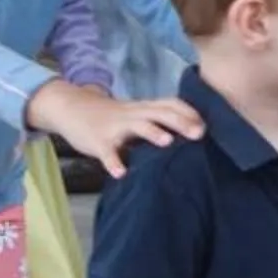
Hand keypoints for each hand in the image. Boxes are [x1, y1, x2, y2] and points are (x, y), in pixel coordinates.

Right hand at [28, 79, 204, 177]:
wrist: (71, 108)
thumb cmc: (110, 116)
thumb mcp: (134, 114)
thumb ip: (156, 121)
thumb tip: (188, 136)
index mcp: (143, 108)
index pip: (170, 103)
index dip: (189, 112)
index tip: (206, 125)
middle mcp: (132, 113)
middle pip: (160, 112)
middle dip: (180, 122)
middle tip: (199, 135)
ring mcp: (115, 126)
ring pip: (136, 125)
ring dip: (152, 133)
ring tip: (167, 143)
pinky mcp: (98, 141)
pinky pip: (106, 152)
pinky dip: (113, 162)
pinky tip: (121, 173)